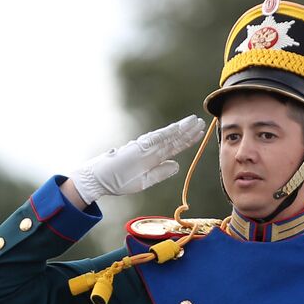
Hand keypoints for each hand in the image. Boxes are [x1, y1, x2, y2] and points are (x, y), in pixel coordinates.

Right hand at [68, 115, 205, 206]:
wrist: (101, 180)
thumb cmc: (119, 181)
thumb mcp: (145, 181)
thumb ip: (161, 173)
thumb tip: (178, 165)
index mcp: (153, 158)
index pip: (174, 147)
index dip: (187, 141)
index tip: (199, 134)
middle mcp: (151, 149)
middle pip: (174, 139)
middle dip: (188, 132)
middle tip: (202, 123)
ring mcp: (145, 147)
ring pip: (167, 136)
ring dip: (181, 129)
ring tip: (195, 122)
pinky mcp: (139, 147)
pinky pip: (156, 138)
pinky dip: (168, 132)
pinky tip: (179, 127)